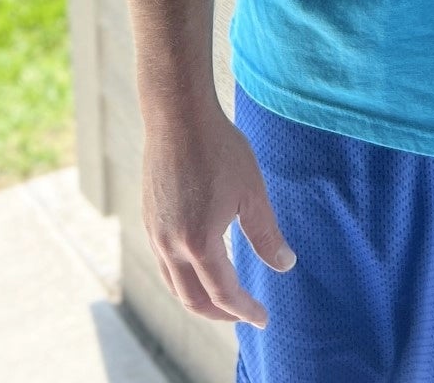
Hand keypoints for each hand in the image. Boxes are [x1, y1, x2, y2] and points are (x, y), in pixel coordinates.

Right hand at [141, 96, 297, 328]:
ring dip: (198, 298)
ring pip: (174, 283)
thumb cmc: (219, 148)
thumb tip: (285, 265)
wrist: (177, 116)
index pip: (223, 292)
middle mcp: (170, 244)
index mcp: (198, 242)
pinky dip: (183, 277)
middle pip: (192, 298)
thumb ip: (266, 234)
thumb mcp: (252, 192)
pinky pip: (164, 262)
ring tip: (223, 298)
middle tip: (244, 314)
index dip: (244, 310)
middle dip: (219, 313)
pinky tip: (200, 264)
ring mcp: (154, 231)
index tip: (263, 318)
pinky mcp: (149, 217)